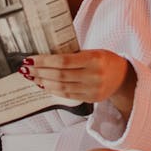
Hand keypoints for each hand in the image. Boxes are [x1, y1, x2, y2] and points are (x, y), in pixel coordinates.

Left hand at [21, 50, 136, 116]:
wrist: (124, 77)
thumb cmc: (106, 60)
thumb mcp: (93, 51)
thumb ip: (74, 55)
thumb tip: (46, 58)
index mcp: (95, 59)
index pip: (64, 61)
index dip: (45, 61)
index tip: (30, 59)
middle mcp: (94, 75)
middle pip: (60, 75)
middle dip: (40, 72)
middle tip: (26, 69)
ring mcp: (93, 89)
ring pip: (62, 87)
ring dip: (44, 82)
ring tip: (32, 77)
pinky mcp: (91, 98)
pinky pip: (68, 96)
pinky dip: (54, 91)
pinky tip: (45, 86)